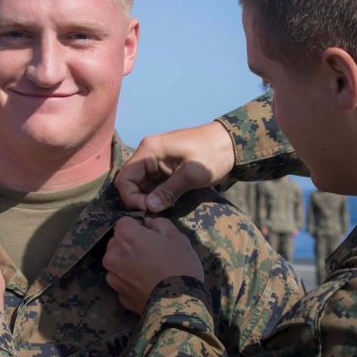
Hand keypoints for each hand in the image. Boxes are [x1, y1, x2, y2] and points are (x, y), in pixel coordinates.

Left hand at [103, 216, 203, 314]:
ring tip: (148, 272)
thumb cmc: (180, 266)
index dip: (138, 227)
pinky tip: (146, 285)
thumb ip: (160, 224)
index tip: (150, 235)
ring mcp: (113, 276)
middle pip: (117, 243)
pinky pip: (122, 282)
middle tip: (150, 254)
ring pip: (117, 263)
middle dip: (130, 244)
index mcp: (126, 235)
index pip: (124, 222)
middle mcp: (113, 254)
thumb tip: (148, 222)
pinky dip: (130, 282)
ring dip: (127, 263)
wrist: (178, 305)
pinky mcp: (118, 294)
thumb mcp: (178, 238)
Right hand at [116, 121, 234, 212]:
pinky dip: (155, 196)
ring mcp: (155, 161)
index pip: (125, 178)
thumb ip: (168, 191)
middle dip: (139, 200)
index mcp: (149, 150)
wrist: (231, 144)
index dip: (131, 197)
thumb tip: (149, 208)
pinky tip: (166, 204)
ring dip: (147, 199)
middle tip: (156, 213)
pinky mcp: (164, 168)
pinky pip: (151, 184)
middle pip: (130, 182)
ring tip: (163, 209)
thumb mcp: (191, 174)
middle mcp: (147, 154)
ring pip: (140, 185)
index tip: (149, 210)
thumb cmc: (212, 154)